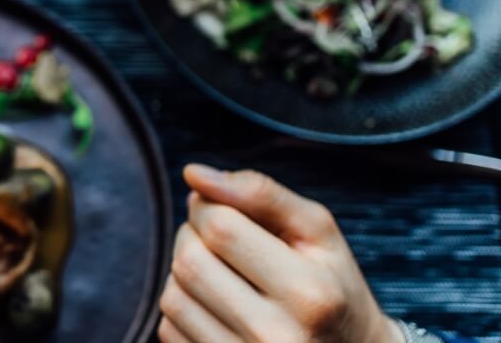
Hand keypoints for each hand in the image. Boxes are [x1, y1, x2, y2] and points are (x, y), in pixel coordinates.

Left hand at [158, 165, 400, 342]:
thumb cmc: (331, 285)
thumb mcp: (318, 232)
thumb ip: (261, 194)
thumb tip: (193, 173)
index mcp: (308, 293)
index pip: (221, 230)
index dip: (206, 205)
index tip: (215, 204)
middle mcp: (276, 338)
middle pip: (190, 263)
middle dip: (190, 235)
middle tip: (213, 234)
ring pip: (172, 297)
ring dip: (182, 271)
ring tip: (216, 269)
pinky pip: (168, 329)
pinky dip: (183, 306)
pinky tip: (213, 303)